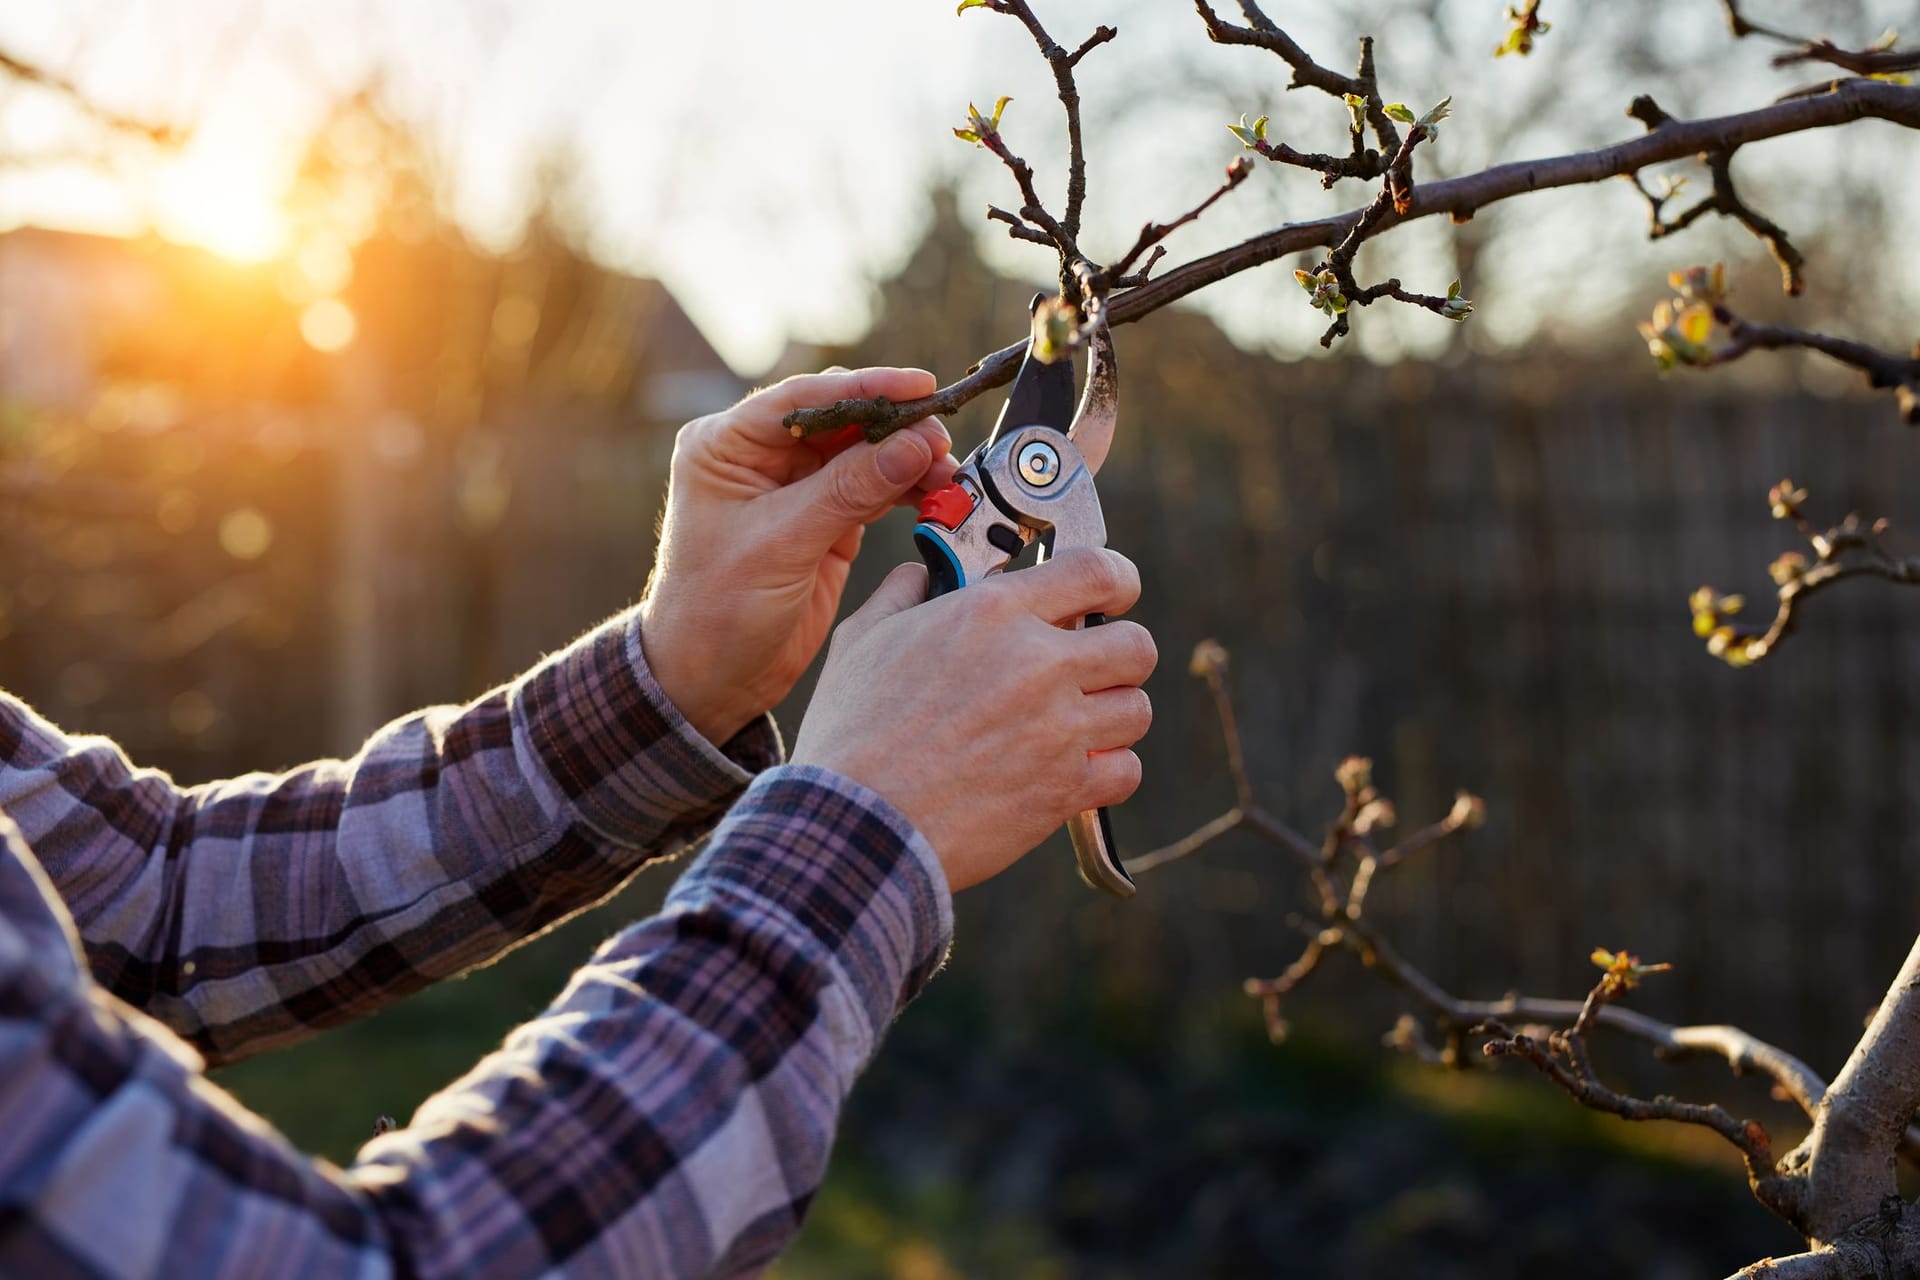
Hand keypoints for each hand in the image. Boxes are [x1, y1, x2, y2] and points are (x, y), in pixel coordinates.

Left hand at [639, 368, 956, 744]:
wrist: (710, 680)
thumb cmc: (717, 610)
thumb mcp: (780, 544)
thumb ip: (847, 491)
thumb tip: (913, 446)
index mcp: (726, 446)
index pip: (804, 399)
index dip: (866, 388)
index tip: (919, 387)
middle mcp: (761, 458)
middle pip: (843, 421)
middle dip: (895, 427)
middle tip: (941, 441)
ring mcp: (797, 489)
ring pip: (865, 455)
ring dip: (908, 461)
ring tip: (948, 473)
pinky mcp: (825, 522)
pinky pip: (875, 491)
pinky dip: (907, 491)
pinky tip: (936, 493)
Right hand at [792, 548, 1156, 891]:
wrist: (855, 823)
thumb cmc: (850, 731)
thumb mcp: (862, 638)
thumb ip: (904, 592)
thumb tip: (925, 573)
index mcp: (993, 612)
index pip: (1099, 571)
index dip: (1118, 582)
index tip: (1112, 597)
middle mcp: (1037, 663)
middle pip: (1137, 646)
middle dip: (1118, 657)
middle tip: (1086, 673)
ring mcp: (1058, 728)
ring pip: (1135, 710)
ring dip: (1110, 717)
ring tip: (1069, 728)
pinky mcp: (1065, 789)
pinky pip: (1126, 771)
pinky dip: (1106, 773)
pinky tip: (1067, 773)